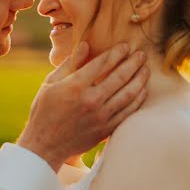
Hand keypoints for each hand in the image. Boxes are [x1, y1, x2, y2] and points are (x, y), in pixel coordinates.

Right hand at [17, 42, 148, 171]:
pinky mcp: (106, 130)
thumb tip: (85, 45)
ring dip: (139, 79)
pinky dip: (138, 99)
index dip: (116, 53)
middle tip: (141, 54)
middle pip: (119, 76)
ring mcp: (101, 116)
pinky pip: (128, 112)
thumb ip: (70, 63)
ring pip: (128, 94)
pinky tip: (142, 90)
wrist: (44, 145)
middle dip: (132, 62)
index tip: (125, 46)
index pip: (102, 64)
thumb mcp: (51, 82)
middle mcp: (91, 100)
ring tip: (145, 69)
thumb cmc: (44, 110)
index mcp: (75, 86)